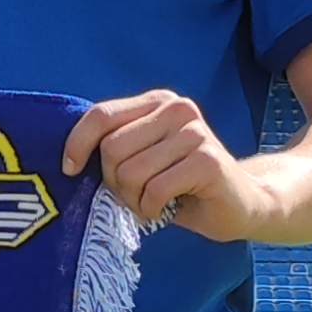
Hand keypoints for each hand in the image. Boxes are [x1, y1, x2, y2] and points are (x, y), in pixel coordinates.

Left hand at [62, 90, 261, 240]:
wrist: (242, 203)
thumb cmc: (182, 185)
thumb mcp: (144, 158)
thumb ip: (116, 147)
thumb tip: (69, 158)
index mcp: (157, 102)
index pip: (101, 115)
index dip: (78, 144)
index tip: (71, 169)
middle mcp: (177, 109)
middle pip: (112, 149)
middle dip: (116, 182)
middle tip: (138, 194)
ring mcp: (195, 132)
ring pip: (131, 173)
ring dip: (136, 199)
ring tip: (156, 200)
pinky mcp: (208, 160)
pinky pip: (155, 190)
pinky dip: (153, 209)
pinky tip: (169, 207)